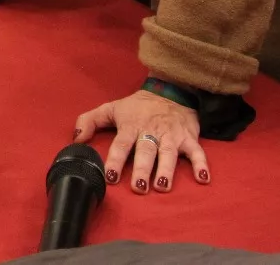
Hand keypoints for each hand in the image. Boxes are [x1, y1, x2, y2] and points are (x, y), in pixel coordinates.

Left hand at [74, 89, 209, 194]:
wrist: (169, 90)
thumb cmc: (137, 107)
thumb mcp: (111, 108)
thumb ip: (89, 121)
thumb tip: (75, 139)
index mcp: (131, 126)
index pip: (121, 144)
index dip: (115, 160)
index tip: (111, 177)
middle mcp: (151, 131)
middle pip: (146, 152)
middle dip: (142, 169)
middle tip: (139, 188)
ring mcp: (171, 135)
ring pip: (169, 153)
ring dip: (166, 170)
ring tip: (162, 187)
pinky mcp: (189, 138)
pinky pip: (197, 152)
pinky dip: (201, 165)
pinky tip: (203, 179)